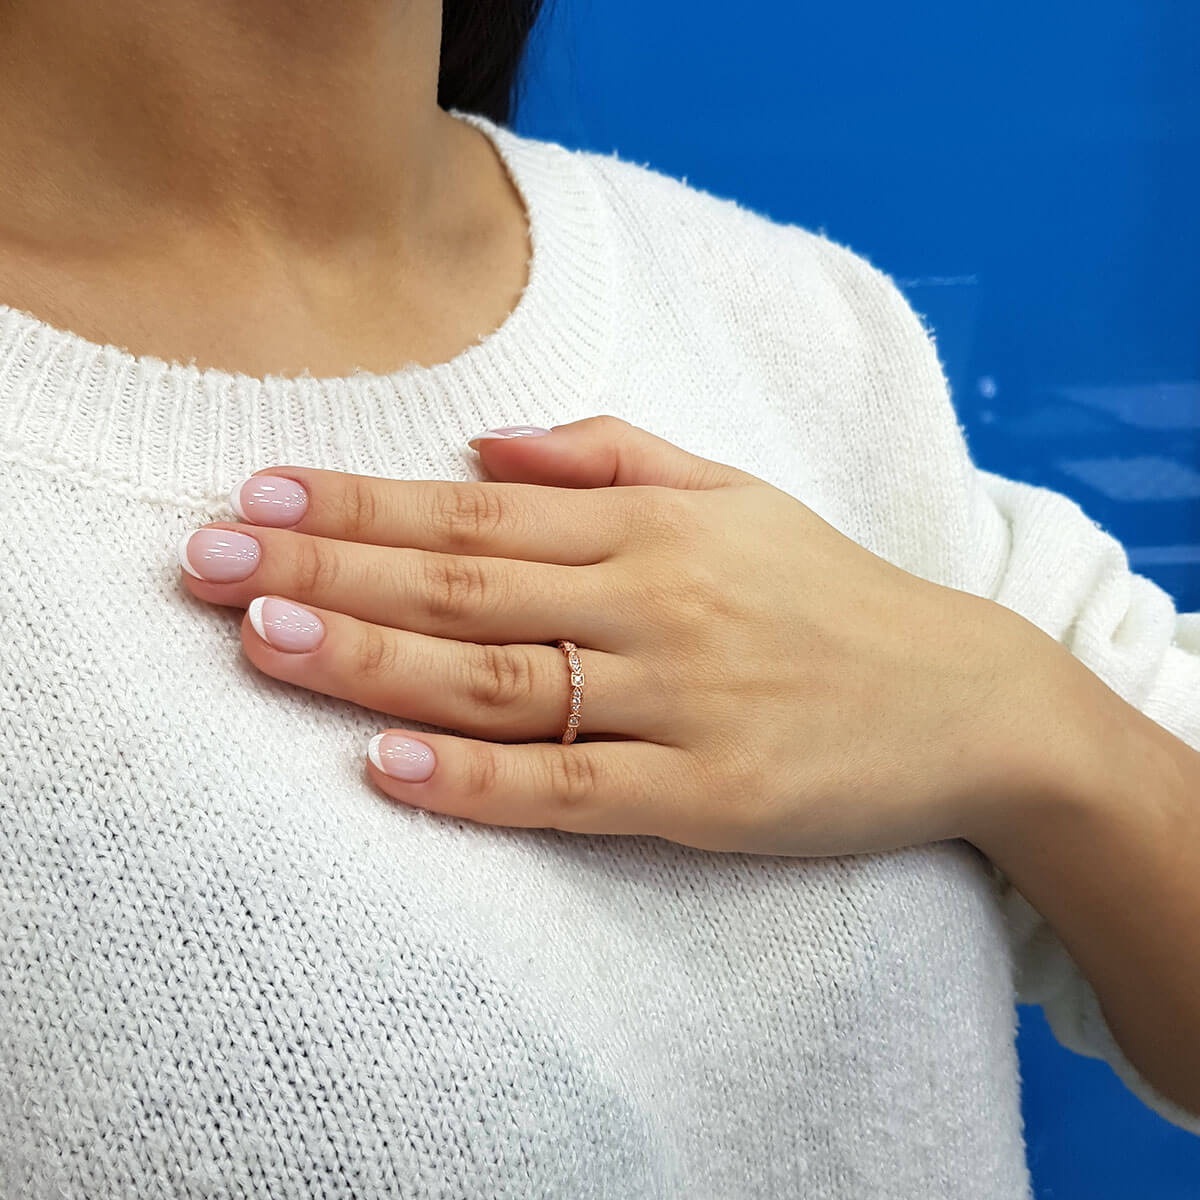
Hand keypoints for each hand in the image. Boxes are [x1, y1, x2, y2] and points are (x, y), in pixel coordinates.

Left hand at [177, 416, 1033, 856]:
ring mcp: (678, 704)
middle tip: (205, 563)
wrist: (965, 700)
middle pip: (461, 586)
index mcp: (653, 528)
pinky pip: (567, 787)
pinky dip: (472, 780)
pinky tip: (383, 766)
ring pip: (496, 681)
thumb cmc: (833, 593)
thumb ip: (615, 455)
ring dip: (371, 660)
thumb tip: (489, 441)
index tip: (257, 496)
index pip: (474, 510)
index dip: (359, 504)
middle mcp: (654, 604)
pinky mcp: (705, 797)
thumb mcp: (737, 493)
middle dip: (324, 571)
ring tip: (260, 642)